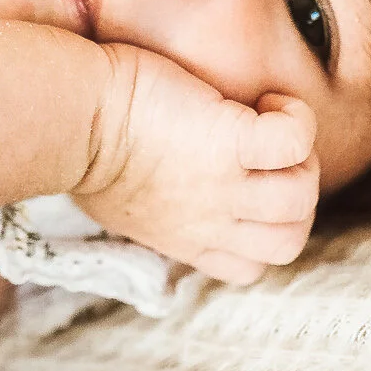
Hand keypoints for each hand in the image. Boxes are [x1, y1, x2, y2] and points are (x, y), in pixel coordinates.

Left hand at [73, 42, 318, 284]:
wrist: (71, 118)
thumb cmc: (83, 146)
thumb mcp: (121, 204)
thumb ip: (154, 207)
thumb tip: (154, 187)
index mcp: (186, 239)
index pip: (252, 267)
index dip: (262, 231)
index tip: (243, 187)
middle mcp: (210, 222)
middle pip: (288, 241)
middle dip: (293, 199)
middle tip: (265, 155)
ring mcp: (223, 186)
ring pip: (299, 198)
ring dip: (298, 160)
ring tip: (269, 125)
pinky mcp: (228, 139)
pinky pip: (293, 141)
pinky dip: (295, 119)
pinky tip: (269, 103)